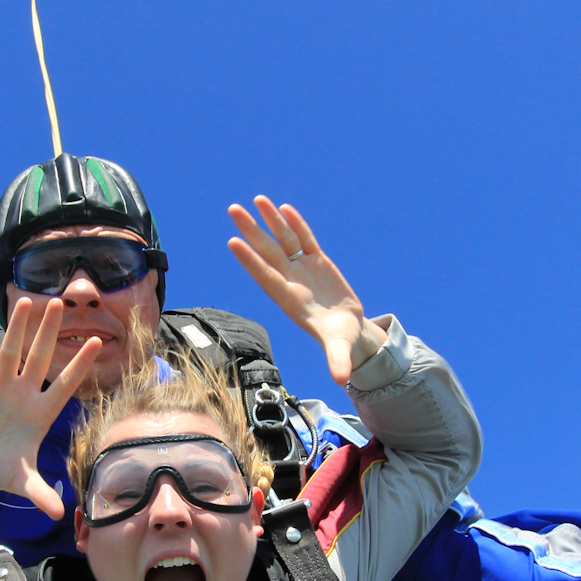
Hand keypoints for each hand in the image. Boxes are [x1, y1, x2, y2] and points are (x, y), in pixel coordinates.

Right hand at [0, 297, 100, 518]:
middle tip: (60, 302)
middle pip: (40, 357)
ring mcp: (3, 387)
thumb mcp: (22, 482)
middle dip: (49, 331)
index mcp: (42, 412)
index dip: (79, 364)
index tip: (96, 341)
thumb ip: (41, 493)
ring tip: (24, 301)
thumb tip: (60, 515)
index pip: (65, 384)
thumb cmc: (3, 470)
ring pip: (12, 351)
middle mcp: (25, 393)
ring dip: (17, 328)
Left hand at [227, 196, 385, 385]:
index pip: (266, 276)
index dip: (251, 260)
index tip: (234, 242)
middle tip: (233, 210)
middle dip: (251, 231)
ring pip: (283, 240)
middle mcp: (291, 281)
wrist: (347, 329)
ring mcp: (302, 269)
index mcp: (291, 299)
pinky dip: (295, 224)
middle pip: (267, 252)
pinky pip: (304, 239)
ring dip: (269, 220)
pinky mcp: (317, 262)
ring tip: (256, 199)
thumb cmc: (340, 339)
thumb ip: (337, 361)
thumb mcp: (339, 349)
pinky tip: (283, 209)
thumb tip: (341, 380)